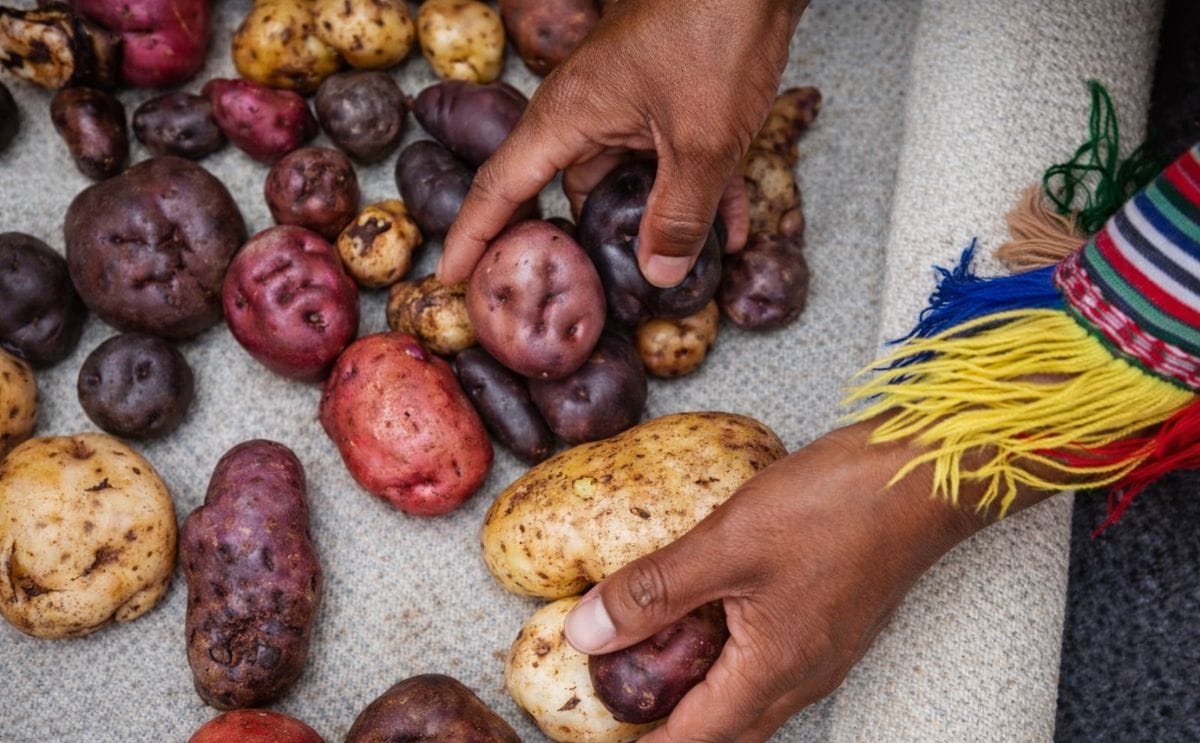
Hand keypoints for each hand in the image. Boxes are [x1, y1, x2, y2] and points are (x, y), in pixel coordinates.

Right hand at [437, 0, 807, 287]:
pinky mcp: (674, 99)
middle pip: (571, 191)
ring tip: (666, 278)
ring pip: (631, 180)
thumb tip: (657, 274)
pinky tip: (729, 236)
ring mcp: (632, 104)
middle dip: (580, 246)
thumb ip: (679, 216)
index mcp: (568, 116)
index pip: (501, 187)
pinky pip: (674, 161)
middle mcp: (589, 111)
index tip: (451, 277)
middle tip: (578, 298)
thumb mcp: (700, 143)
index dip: (473, 236)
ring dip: (653, 224)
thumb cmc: (714, 33)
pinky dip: (698, 197)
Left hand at [563, 421, 990, 741]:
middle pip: (725, 731)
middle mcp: (802, 676)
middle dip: (672, 731)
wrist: (922, 475)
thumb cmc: (836, 507)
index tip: (602, 737)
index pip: (693, 738)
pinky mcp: (830, 622)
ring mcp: (822, 651)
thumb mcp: (726, 544)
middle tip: (619, 711)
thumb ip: (654, 591)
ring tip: (649, 673)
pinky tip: (705, 626)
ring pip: (748, 701)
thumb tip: (587, 631)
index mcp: (773, 671)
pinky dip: (727, 664)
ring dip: (699, 700)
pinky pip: (769, 667)